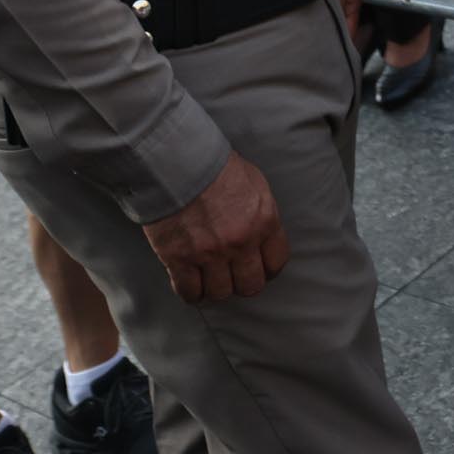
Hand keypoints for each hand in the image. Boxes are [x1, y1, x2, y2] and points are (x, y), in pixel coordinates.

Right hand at [141, 147, 289, 303]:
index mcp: (264, 221)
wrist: (177, 160)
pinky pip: (190, 292)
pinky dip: (191, 292)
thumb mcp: (254, 183)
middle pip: (250, 285)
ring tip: (209, 278)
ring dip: (215, 288)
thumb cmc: (216, 166)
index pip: (276, 262)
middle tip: (232, 276)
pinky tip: (190, 283)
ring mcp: (210, 253)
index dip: (267, 269)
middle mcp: (241, 242)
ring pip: (220, 293)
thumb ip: (260, 212)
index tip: (258, 268)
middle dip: (242, 282)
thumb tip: (260, 232)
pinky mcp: (179, 259)